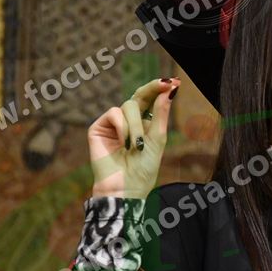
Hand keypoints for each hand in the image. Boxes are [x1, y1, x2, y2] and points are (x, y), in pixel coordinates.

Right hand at [89, 78, 180, 198]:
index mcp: (144, 123)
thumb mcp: (158, 139)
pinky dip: (123, 128)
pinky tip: (124, 144)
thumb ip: (161, 114)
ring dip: (136, 125)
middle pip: (139, 95)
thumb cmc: (144, 168)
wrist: (126, 188)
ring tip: (137, 145)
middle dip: (152, 88)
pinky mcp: (98, 128)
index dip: (159, 89)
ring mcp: (112, 124)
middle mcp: (127, 121)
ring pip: (128, 106)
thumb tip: (170, 88)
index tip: (173, 81)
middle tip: (164, 84)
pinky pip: (114, 113)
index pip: (150, 100)